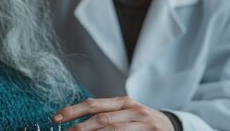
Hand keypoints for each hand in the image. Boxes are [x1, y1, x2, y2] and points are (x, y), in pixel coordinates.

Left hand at [53, 96, 174, 130]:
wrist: (174, 127)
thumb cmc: (142, 121)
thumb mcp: (126, 112)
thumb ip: (106, 114)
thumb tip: (76, 122)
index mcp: (124, 102)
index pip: (94, 104)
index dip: (73, 111)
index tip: (56, 118)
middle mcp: (135, 111)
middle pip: (102, 119)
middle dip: (80, 128)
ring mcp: (144, 125)